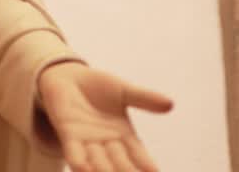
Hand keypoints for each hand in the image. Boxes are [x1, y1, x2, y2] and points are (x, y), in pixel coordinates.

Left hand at [38, 62, 172, 171]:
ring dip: (105, 171)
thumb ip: (144, 99)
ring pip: (99, 162)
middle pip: (121, 163)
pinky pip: (74, 151)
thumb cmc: (98, 86)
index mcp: (124, 135)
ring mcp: (87, 141)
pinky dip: (78, 160)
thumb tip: (170, 104)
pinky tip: (83, 169)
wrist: (68, 77)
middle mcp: (107, 143)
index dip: (147, 165)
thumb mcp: (124, 91)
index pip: (139, 155)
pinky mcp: (68, 134)